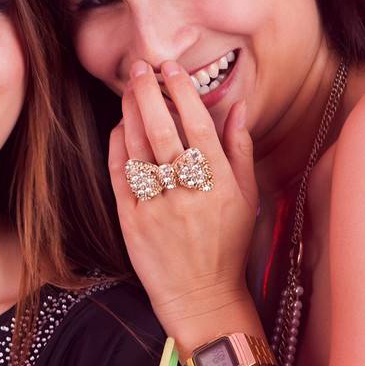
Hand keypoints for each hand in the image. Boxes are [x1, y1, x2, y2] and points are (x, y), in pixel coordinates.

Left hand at [109, 60, 259, 343]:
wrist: (202, 297)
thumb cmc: (226, 246)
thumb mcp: (246, 199)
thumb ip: (240, 150)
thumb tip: (238, 107)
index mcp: (219, 184)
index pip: (199, 126)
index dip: (182, 93)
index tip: (172, 69)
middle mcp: (188, 193)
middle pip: (164, 131)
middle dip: (149, 93)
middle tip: (141, 67)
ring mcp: (157, 208)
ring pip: (139, 150)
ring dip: (131, 114)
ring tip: (128, 90)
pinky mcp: (132, 223)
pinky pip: (121, 176)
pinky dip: (118, 148)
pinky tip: (119, 128)